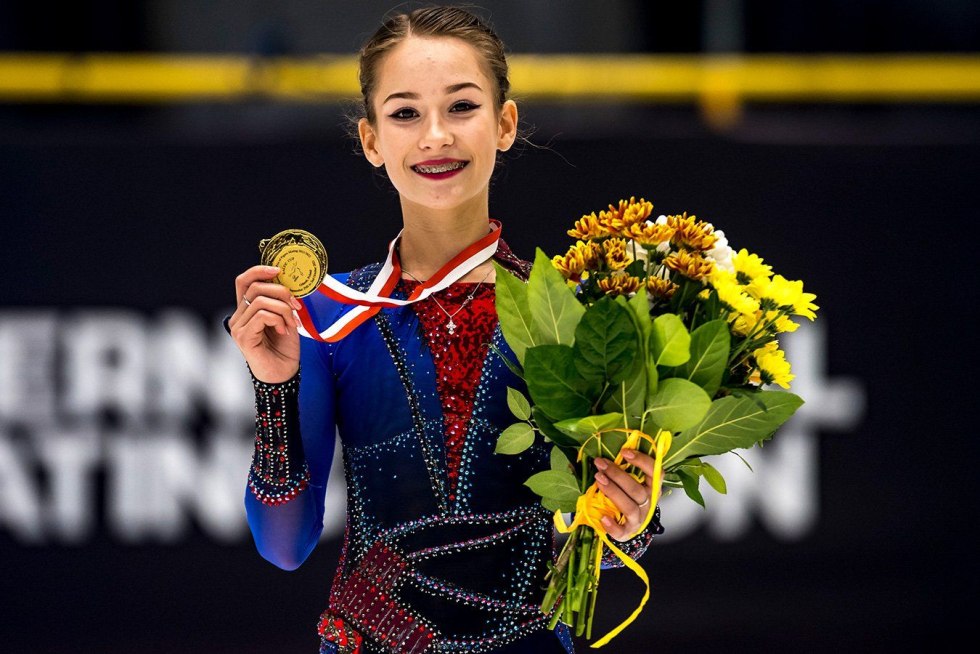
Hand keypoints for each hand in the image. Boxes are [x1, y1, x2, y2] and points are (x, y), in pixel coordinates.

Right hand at [228, 265, 301, 382]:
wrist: (284, 374)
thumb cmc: (285, 348)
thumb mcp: (286, 318)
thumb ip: (281, 301)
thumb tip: (287, 281)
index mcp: (247, 309)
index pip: (244, 280)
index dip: (259, 270)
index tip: (280, 270)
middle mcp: (238, 316)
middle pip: (255, 286)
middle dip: (281, 291)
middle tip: (296, 306)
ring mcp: (238, 327)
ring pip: (260, 300)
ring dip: (283, 309)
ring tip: (291, 323)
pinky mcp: (243, 337)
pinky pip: (261, 315)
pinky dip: (278, 319)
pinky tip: (284, 330)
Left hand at [593, 448, 662, 541]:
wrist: (627, 525)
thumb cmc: (628, 498)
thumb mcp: (632, 483)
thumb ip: (625, 471)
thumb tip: (608, 454)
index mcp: (652, 488)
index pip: (656, 473)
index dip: (642, 461)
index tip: (624, 451)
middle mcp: (649, 503)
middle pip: (636, 490)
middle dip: (617, 474)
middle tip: (600, 463)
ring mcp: (639, 519)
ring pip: (629, 507)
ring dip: (612, 491)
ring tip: (598, 479)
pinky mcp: (627, 532)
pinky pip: (621, 531)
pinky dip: (612, 525)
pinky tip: (603, 518)